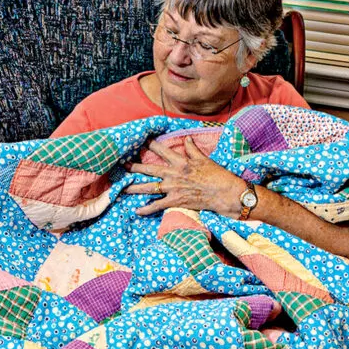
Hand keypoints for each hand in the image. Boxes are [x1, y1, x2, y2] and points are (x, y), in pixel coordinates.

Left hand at [124, 136, 246, 217]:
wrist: (224, 193)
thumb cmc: (217, 175)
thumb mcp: (204, 159)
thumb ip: (192, 149)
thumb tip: (187, 138)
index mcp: (181, 162)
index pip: (162, 151)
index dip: (151, 145)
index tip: (142, 142)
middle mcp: (174, 174)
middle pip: (149, 170)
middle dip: (135, 167)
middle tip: (124, 165)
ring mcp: (173, 188)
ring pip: (149, 187)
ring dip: (135, 187)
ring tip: (124, 187)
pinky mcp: (175, 201)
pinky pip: (157, 206)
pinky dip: (146, 209)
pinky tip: (137, 211)